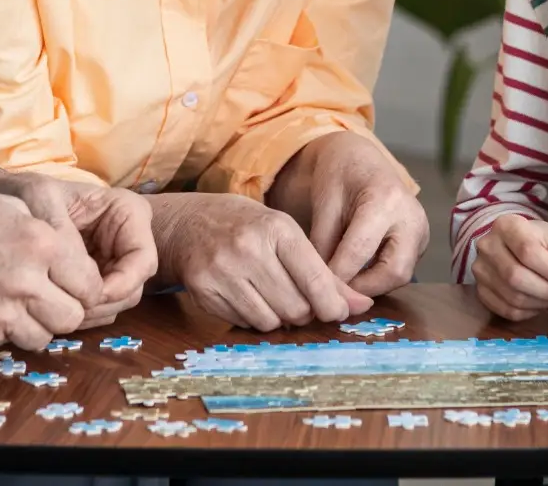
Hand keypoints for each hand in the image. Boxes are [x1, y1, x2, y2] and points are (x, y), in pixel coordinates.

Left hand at [0, 171, 157, 323]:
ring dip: (90, 312)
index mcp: (127, 212)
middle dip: (102, 303)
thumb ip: (61, 234)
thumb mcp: (40, 199)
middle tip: (69, 311)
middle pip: (132, 287)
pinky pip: (99, 305)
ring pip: (117, 301)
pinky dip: (80, 312)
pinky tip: (55, 307)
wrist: (5, 198)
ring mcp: (113, 260)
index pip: (143, 260)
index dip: (122, 284)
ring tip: (56, 308)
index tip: (89, 296)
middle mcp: (128, 238)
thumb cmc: (27, 191)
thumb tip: (77, 275)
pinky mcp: (97, 277)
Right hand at [0, 188, 92, 348]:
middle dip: (67, 309)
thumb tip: (73, 260)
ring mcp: (1, 312)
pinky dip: (8, 329)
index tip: (74, 281)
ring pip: (44, 338)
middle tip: (51, 295)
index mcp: (41, 243)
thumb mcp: (9, 206)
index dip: (86, 286)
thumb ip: (47, 234)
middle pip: (73, 318)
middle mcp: (26, 281)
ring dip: (39, 324)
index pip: (90, 285)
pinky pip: (10, 341)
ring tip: (21, 301)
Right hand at [150, 192, 372, 329]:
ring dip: (278, 317)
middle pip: (296, 308)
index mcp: (275, 228)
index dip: (333, 305)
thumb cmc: (246, 227)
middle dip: (304, 312)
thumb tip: (360, 305)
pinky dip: (253, 318)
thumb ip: (322, 271)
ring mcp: (222, 271)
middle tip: (298, 299)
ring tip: (270, 296)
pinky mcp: (203, 291)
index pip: (316, 280)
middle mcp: (247, 248)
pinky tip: (247, 296)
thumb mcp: (284, 234)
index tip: (338, 312)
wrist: (187, 223)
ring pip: (270, 322)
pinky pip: (244, 324)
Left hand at [267, 131, 428, 296]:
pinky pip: (402, 269)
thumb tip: (320, 286)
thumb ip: (322, 245)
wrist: (360, 158)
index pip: (361, 251)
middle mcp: (412, 217)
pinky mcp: (420, 242)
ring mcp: (422, 231)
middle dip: (363, 288)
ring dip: (371, 286)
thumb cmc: (339, 175)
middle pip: (395, 272)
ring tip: (342, 284)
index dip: (338, 275)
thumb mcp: (324, 204)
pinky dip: (378, 278)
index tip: (317, 289)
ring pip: (401, 276)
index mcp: (386, 200)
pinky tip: (355, 275)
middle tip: (335, 293)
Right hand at [471, 214, 547, 320]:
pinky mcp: (480, 290)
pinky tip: (544, 306)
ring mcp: (480, 270)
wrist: (508, 242)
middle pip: (517, 277)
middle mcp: (486, 246)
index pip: (528, 252)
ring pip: (513, 297)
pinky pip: (507, 310)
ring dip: (544, 304)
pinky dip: (530, 313)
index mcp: (505, 226)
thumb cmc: (534, 239)